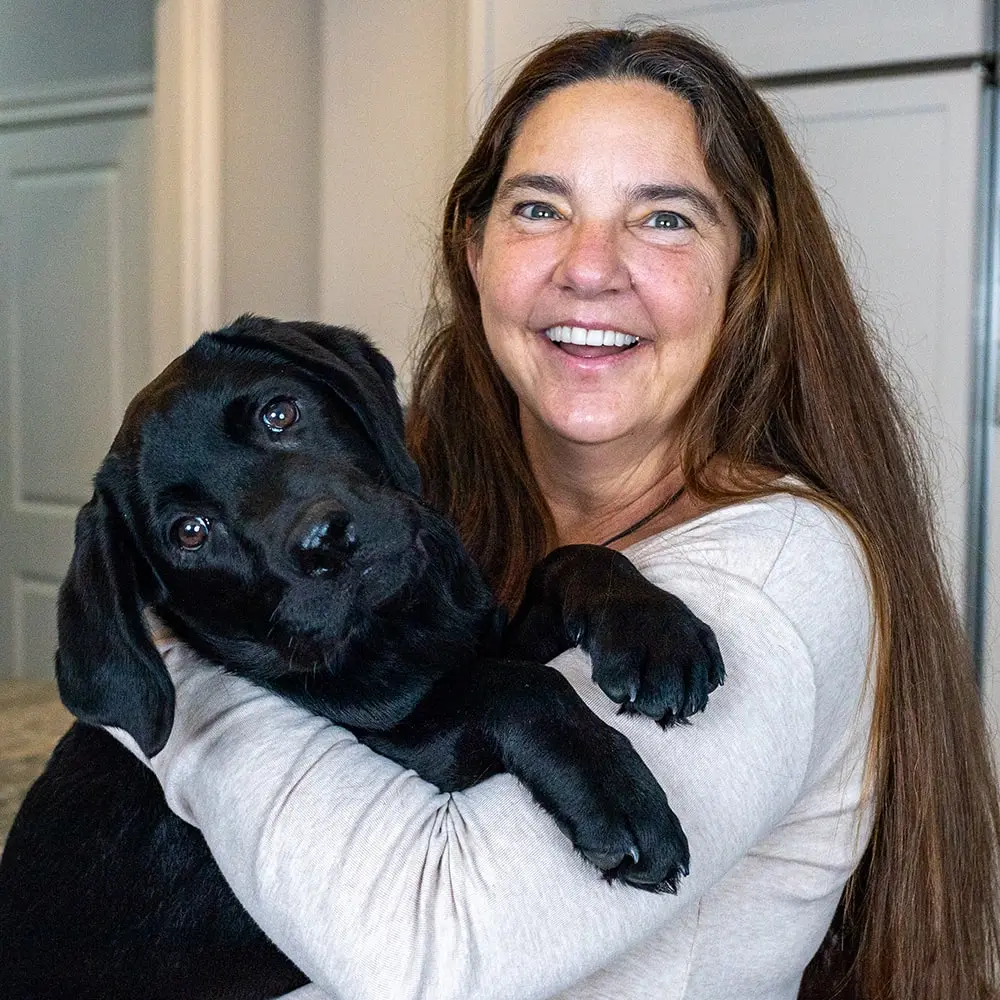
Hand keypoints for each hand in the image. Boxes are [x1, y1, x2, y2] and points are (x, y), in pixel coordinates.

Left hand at [506, 544, 723, 726]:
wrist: (590, 574)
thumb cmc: (554, 616)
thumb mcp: (531, 632)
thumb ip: (514, 660)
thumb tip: (482, 690)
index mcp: (604, 620)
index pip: (622, 664)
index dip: (620, 687)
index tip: (616, 697)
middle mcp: (645, 618)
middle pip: (664, 674)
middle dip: (654, 701)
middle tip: (640, 712)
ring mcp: (673, 620)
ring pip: (691, 667)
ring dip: (683, 696)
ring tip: (667, 714)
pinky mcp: (690, 623)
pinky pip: (710, 654)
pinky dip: (706, 678)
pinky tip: (696, 697)